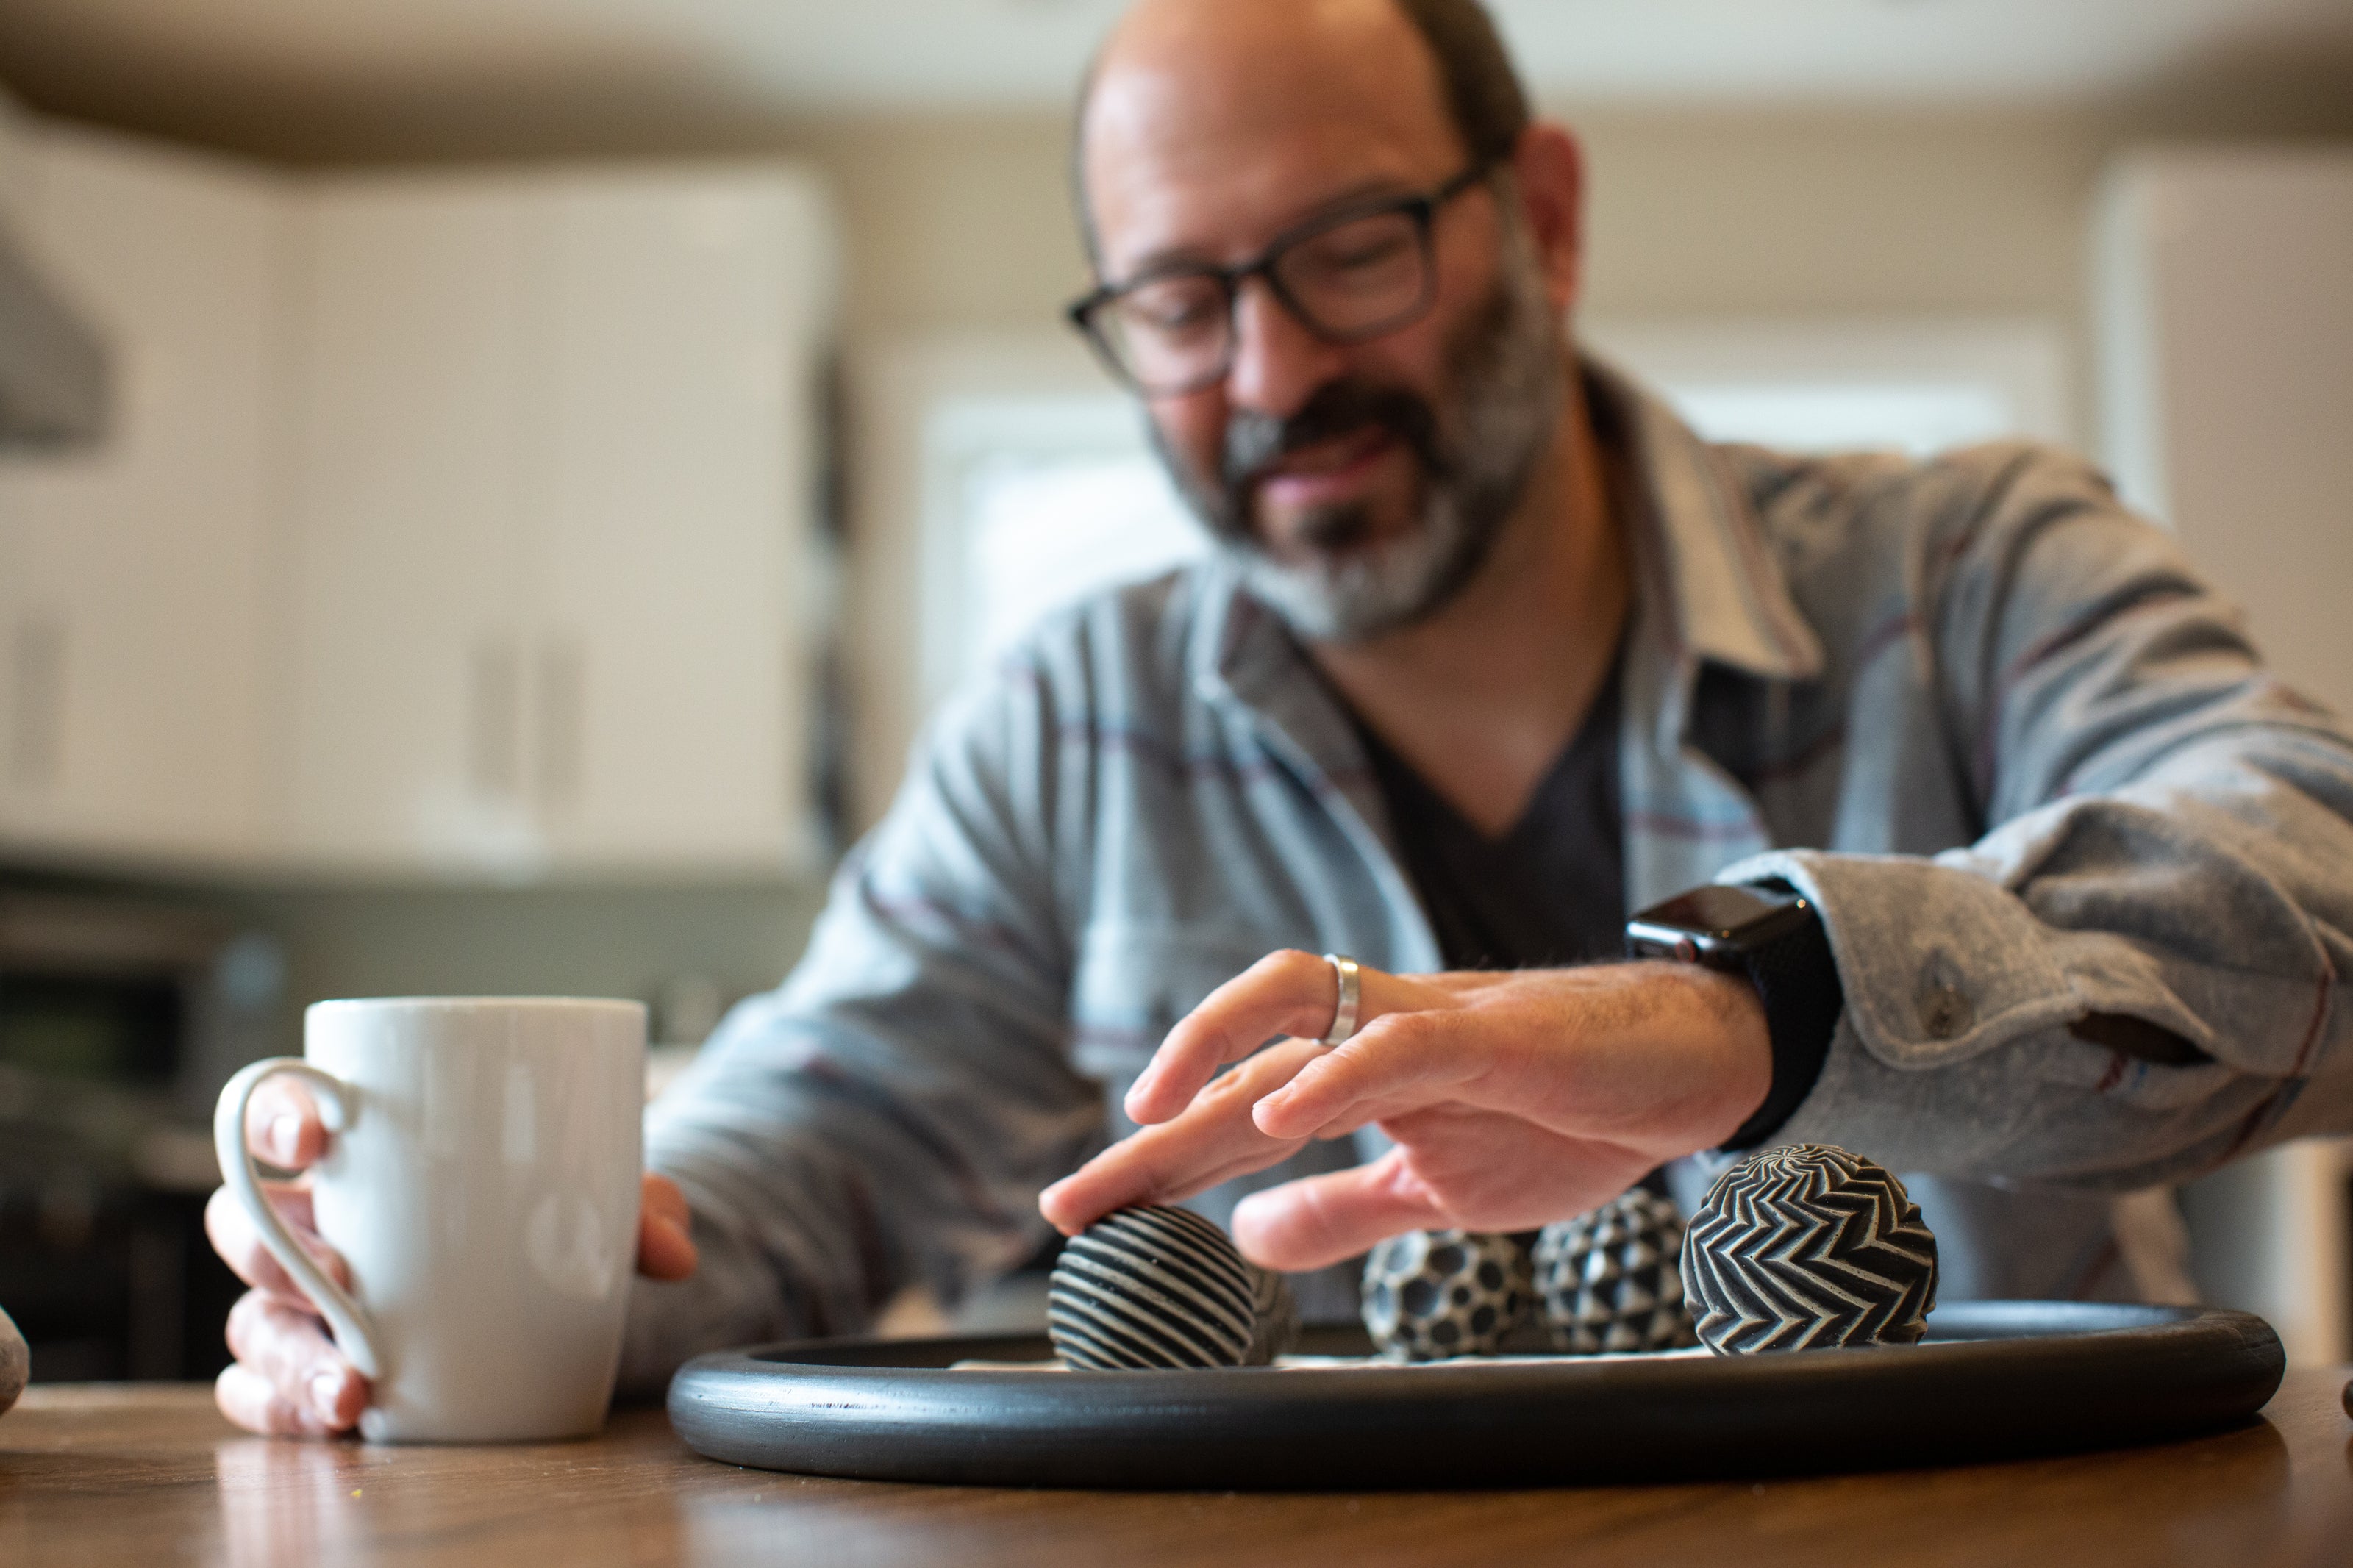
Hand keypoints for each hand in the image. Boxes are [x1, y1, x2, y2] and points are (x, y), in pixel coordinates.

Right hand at [204, 1077, 699, 1436]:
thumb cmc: (545, 1217)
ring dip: (289, 1355)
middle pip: (246, 1226)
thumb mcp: (598, 1199)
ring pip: (252, 1319)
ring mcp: (303, 1302)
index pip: (282, 1113)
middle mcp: (313, 1224)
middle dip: (275, 1254)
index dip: (275, 1116)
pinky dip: (281, 1408)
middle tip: (337, 1277)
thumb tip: (674, 1251)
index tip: (318, 1135)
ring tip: (351, 1387)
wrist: (552, 1286)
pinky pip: (257, 1392)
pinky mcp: (310, 1367)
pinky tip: (332, 1419)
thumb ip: (638, 1209)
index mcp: (361, 1156)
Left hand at [1038, 950, 1770, 1270]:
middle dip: (1151, 1129)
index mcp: (1353, 1074)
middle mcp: (1370, 1031)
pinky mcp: (1492, 1034)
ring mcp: (1428, 1023)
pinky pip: (1400, 1041)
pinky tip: (1280, 1109)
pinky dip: (1335, 1072)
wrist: (1688, 1065)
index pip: (1233, 1115)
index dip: (1153, 1165)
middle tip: (1075, 1198)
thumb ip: (1341, 1210)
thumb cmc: (1567, 1112)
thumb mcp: (1434, 1192)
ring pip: (1297, 1000)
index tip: (1079, 1217)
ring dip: (1212, 1048)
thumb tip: (1248, 1240)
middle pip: (1236, 1057)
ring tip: (1152, 1114)